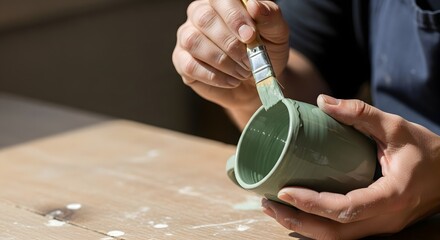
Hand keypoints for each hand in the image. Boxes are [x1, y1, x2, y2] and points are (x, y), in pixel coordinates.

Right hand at [172, 0, 288, 112]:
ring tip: (242, 72)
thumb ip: (269, 17)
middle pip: (204, 19)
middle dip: (229, 43)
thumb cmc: (266, 51)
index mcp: (221, 2)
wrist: (258, 82)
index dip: (234, 16)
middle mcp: (199, 15)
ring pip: (194, 42)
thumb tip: (255, 5)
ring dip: (222, 61)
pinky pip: (190, 66)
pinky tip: (231, 81)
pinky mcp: (182, 61)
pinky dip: (214, 77)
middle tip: (249, 60)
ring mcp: (187, 37)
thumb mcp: (276, 34)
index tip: (250, 36)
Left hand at [261, 94, 439, 239]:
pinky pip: (343, 233)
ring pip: (337, 239)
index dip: (313, 204)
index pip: (346, 209)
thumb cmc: (427, 151)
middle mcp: (386, 219)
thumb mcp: (396, 127)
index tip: (284, 191)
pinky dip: (317, 226)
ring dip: (303, 227)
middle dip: (297, 221)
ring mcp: (381, 227)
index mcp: (393, 196)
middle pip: (335, 234)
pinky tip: (297, 212)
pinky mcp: (375, 224)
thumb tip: (322, 101)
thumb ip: (360, 113)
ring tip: (275, 209)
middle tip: (268, 203)